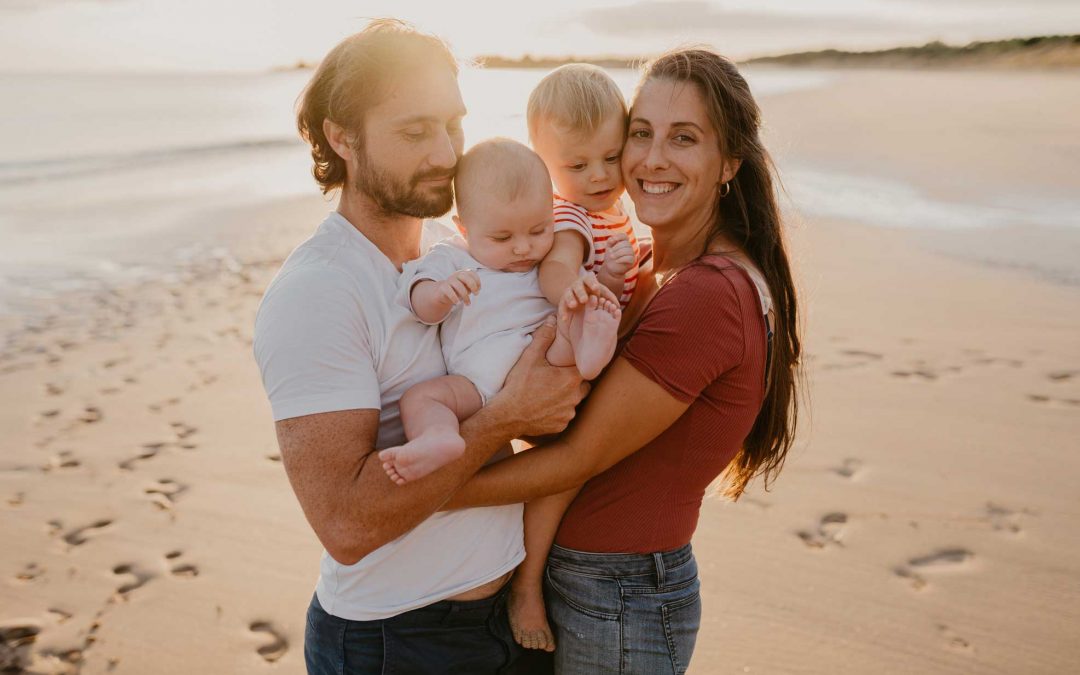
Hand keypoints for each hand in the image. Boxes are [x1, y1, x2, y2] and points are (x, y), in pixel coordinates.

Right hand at [436, 270, 480, 305]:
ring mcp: (449, 281)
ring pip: (459, 286)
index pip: (471, 273)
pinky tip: (457, 303)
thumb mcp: (465, 288)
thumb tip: (477, 290)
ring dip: (465, 296)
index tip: (479, 289)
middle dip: (472, 286)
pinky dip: (454, 298)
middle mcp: (456, 275)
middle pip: (465, 277)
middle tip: (476, 294)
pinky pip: (449, 291)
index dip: (477, 281)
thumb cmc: (457, 290)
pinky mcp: (443, 287)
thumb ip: (471, 287)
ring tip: (468, 304)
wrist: (442, 293)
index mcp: (462, 273)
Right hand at [495, 316, 587, 436]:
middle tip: (557, 379)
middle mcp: (574, 397)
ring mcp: (568, 413)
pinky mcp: (561, 425)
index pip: (585, 369)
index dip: (577, 366)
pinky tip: (545, 407)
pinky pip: (565, 416)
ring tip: (549, 393)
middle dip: (572, 382)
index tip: (568, 365)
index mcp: (570, 379)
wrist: (507, 415)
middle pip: (582, 386)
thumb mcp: (530, 357)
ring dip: (566, 398)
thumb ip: (544, 337)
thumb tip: (552, 320)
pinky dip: (558, 412)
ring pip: (574, 402)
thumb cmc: (519, 385)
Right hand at [558, 273, 618, 322]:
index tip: (596, 288)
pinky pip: (561, 306)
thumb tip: (618, 306)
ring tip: (573, 305)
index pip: (589, 279)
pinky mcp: (562, 301)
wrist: (576, 294)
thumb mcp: (600, 293)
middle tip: (585, 299)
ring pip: (568, 294)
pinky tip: (564, 319)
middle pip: (577, 287)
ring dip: (571, 299)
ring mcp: (568, 292)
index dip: (592, 283)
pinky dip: (563, 312)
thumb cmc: (592, 293)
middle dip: (581, 292)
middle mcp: (576, 285)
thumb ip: (608, 297)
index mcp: (586, 281)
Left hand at [599, 232, 634, 277]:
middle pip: (626, 243)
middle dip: (616, 248)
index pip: (624, 236)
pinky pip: (629, 258)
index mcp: (624, 242)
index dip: (619, 236)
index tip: (612, 241)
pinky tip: (616, 261)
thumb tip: (614, 238)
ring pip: (628, 250)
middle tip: (610, 253)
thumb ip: (610, 240)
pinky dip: (621, 259)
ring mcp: (632, 254)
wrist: (610, 268)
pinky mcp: (632, 261)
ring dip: (618, 253)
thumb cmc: (610, 257)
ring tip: (612, 257)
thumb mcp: (608, 247)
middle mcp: (629, 247)